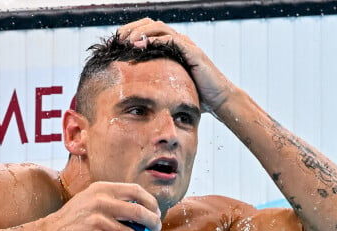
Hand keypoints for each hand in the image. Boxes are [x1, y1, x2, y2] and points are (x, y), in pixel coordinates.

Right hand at [39, 181, 161, 230]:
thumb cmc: (73, 220)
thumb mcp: (90, 199)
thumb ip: (114, 200)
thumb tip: (146, 211)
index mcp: (102, 189)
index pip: (136, 191)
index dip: (151, 202)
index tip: (156, 212)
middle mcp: (100, 202)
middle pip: (140, 213)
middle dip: (153, 224)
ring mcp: (98, 221)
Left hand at [118, 18, 235, 112]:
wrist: (218, 100)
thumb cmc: (196, 95)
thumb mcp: (170, 86)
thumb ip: (155, 82)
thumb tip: (133, 92)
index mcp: (172, 47)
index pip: (148, 30)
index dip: (132, 31)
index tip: (117, 42)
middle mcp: (179, 42)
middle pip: (151, 23)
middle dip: (132, 28)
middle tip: (119, 39)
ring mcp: (187, 45)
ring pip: (160, 28)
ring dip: (141, 32)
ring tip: (128, 41)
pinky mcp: (193, 52)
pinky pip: (172, 40)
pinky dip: (157, 40)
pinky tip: (144, 46)